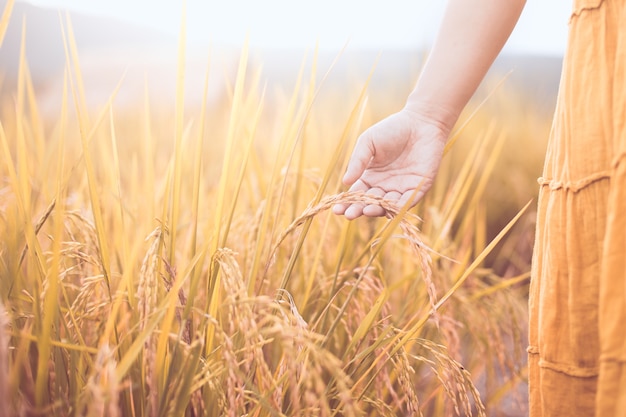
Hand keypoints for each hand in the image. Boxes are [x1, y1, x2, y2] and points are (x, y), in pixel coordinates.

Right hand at [333, 108, 448, 219]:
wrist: (421, 122)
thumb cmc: (392, 129)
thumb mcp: (369, 142)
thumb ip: (358, 161)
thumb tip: (345, 183)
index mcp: (371, 177)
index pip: (357, 194)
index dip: (347, 203)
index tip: (336, 209)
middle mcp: (385, 186)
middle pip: (370, 203)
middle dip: (359, 210)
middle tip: (349, 215)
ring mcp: (401, 189)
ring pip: (388, 206)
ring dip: (377, 211)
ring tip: (367, 210)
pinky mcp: (418, 188)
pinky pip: (408, 201)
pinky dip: (399, 207)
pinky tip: (390, 209)